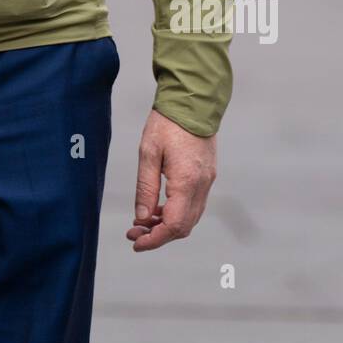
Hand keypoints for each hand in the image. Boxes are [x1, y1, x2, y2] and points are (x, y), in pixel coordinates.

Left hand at [127, 109, 216, 251]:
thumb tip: (142, 218)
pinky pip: (194, 205)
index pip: (174, 225)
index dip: (155, 239)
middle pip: (184, 227)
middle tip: (134, 232)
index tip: (136, 243)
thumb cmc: (167, 122)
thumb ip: (145, 188)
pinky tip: (158, 207)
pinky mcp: (208, 175)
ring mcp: (208, 181)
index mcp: (187, 182)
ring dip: (167, 225)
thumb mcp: (148, 153)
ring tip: (142, 221)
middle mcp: (202, 185)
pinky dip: (176, 212)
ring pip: (190, 218)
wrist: (193, 100)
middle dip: (158, 235)